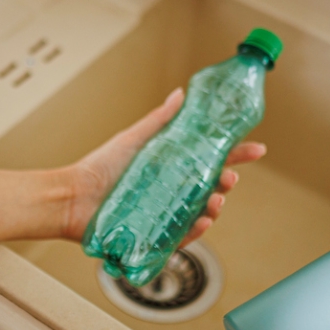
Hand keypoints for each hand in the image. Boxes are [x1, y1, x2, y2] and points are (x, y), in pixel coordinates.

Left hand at [60, 87, 266, 242]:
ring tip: (216, 200)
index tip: (257, 148)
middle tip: (231, 177)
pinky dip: (195, 230)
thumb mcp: (133, 140)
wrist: (73, 197)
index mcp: (170, 166)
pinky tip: (203, 222)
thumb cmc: (99, 168)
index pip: (210, 159)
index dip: (235, 154)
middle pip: (210, 187)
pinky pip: (182, 236)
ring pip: (201, 212)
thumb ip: (159, 120)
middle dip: (226, 181)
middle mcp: (172, 190)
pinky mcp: (156, 235)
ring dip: (215, 207)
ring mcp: (166, 213)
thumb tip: (181, 93)